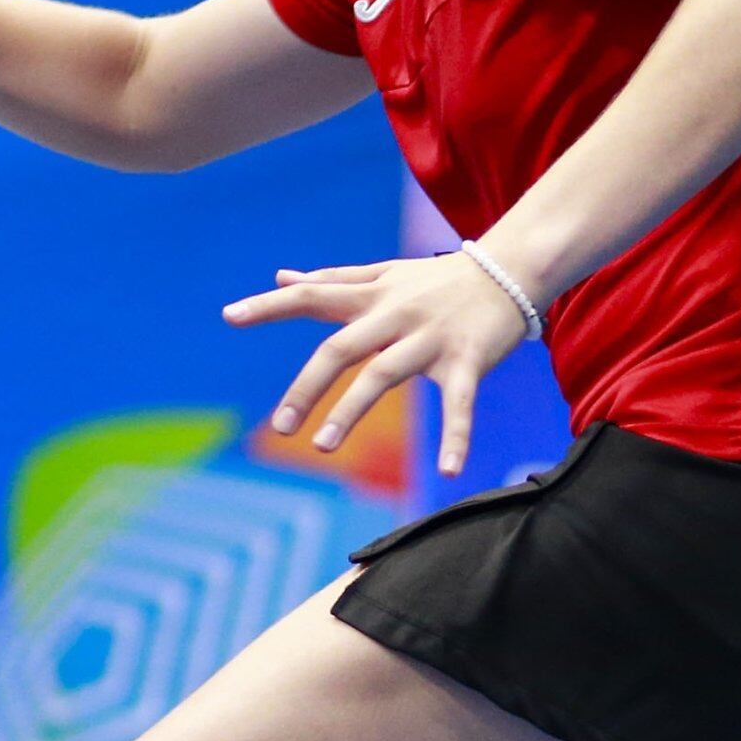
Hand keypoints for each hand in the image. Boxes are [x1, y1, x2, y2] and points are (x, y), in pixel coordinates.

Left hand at [224, 251, 534, 478]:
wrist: (512, 269)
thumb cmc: (438, 279)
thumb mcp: (384, 274)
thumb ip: (333, 280)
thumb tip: (281, 276)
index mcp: (371, 296)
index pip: (311, 295)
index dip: (270, 305)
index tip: (229, 317)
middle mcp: (395, 315)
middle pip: (340, 348)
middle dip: (307, 387)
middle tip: (281, 427)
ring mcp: (430, 339)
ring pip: (384, 374)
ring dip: (351, 411)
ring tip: (323, 447)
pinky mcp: (468, 361)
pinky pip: (459, 403)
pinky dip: (456, 436)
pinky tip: (448, 471)